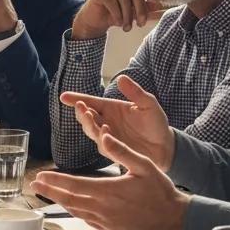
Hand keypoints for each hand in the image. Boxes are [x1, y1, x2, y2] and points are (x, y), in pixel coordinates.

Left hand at [32, 130, 189, 229]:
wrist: (175, 220)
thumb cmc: (161, 192)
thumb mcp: (144, 165)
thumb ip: (121, 150)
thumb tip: (103, 136)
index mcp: (108, 191)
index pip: (73, 185)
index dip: (54, 181)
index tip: (40, 176)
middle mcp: (104, 209)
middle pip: (69, 200)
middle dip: (50, 192)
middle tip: (35, 185)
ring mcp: (107, 223)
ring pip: (77, 212)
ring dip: (60, 202)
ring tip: (48, 194)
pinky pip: (88, 221)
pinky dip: (77, 213)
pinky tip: (73, 207)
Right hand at [60, 74, 174, 169]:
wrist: (165, 148)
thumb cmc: (155, 123)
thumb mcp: (149, 105)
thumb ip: (136, 92)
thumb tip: (121, 77)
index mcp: (111, 108)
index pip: (90, 102)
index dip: (76, 99)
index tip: (63, 97)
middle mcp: (105, 122)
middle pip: (87, 117)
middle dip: (82, 112)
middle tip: (82, 107)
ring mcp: (108, 137)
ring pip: (92, 131)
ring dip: (90, 125)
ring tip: (90, 117)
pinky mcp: (113, 151)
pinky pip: (104, 146)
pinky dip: (103, 140)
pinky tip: (105, 134)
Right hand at [70, 0, 164, 38]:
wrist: (96, 21)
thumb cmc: (117, 15)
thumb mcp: (135, 14)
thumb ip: (149, 11)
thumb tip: (165, 10)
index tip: (156, 3)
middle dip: (140, 9)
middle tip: (141, 24)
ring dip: (127, 16)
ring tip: (127, 28)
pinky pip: (112, 2)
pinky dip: (117, 14)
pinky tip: (118, 23)